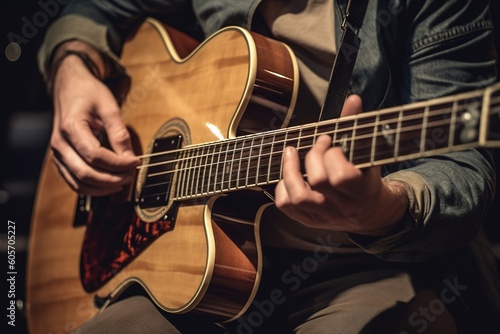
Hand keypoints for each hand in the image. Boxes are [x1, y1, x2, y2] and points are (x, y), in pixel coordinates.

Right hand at [50, 50, 138, 195]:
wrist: (69, 87)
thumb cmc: (88, 93)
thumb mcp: (109, 107)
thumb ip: (119, 133)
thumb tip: (129, 158)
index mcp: (71, 128)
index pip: (95, 155)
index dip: (118, 164)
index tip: (135, 162)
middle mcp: (59, 144)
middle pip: (85, 173)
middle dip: (112, 179)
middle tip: (131, 175)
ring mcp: (57, 154)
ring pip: (78, 183)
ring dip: (103, 187)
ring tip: (123, 181)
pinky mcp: (60, 160)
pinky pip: (74, 182)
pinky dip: (92, 188)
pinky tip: (109, 183)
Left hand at [275, 95, 407, 235]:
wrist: (372, 214)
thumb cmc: (367, 178)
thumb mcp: (368, 154)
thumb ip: (357, 127)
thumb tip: (353, 100)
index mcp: (362, 191)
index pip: (342, 176)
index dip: (332, 155)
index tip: (331, 141)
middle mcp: (342, 206)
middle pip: (319, 181)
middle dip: (314, 155)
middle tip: (318, 143)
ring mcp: (323, 215)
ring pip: (298, 198)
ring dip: (290, 170)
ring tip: (290, 153)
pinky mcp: (308, 220)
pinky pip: (286, 206)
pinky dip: (282, 188)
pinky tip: (289, 175)